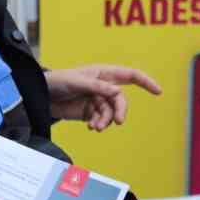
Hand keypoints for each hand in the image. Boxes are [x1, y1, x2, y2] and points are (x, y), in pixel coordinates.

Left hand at [45, 64, 162, 129]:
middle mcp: (103, 86)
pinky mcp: (90, 112)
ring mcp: (97, 99)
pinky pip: (101, 120)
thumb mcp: (76, 81)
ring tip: (94, 127)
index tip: (158, 91)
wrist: (41, 95)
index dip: (145, 81)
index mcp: (103, 73)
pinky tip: (90, 127)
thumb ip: (97, 86)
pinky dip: (98, 124)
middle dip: (120, 110)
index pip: (130, 75)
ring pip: (111, 112)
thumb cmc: (57, 81)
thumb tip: (117, 92)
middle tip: (117, 122)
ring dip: (105, 121)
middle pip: (121, 99)